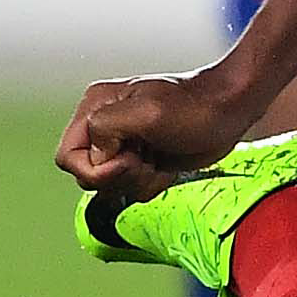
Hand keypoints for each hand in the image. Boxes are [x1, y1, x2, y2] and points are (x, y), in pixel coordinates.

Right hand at [57, 66, 261, 200]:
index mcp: (95, 108)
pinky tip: (167, 167)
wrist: (229, 110)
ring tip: (159, 159)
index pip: (68, 156)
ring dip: (138, 181)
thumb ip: (107, 127)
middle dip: (121, 176)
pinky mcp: (141, 161)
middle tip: (147, 158)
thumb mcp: (146, 112)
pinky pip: (131, 190)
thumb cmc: (194, 106)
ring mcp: (123, 146)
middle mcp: (104, 127)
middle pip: (88, 176)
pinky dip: (151, 185)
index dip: (95, 169)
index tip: (128, 159)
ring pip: (110, 187)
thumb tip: (98, 155)